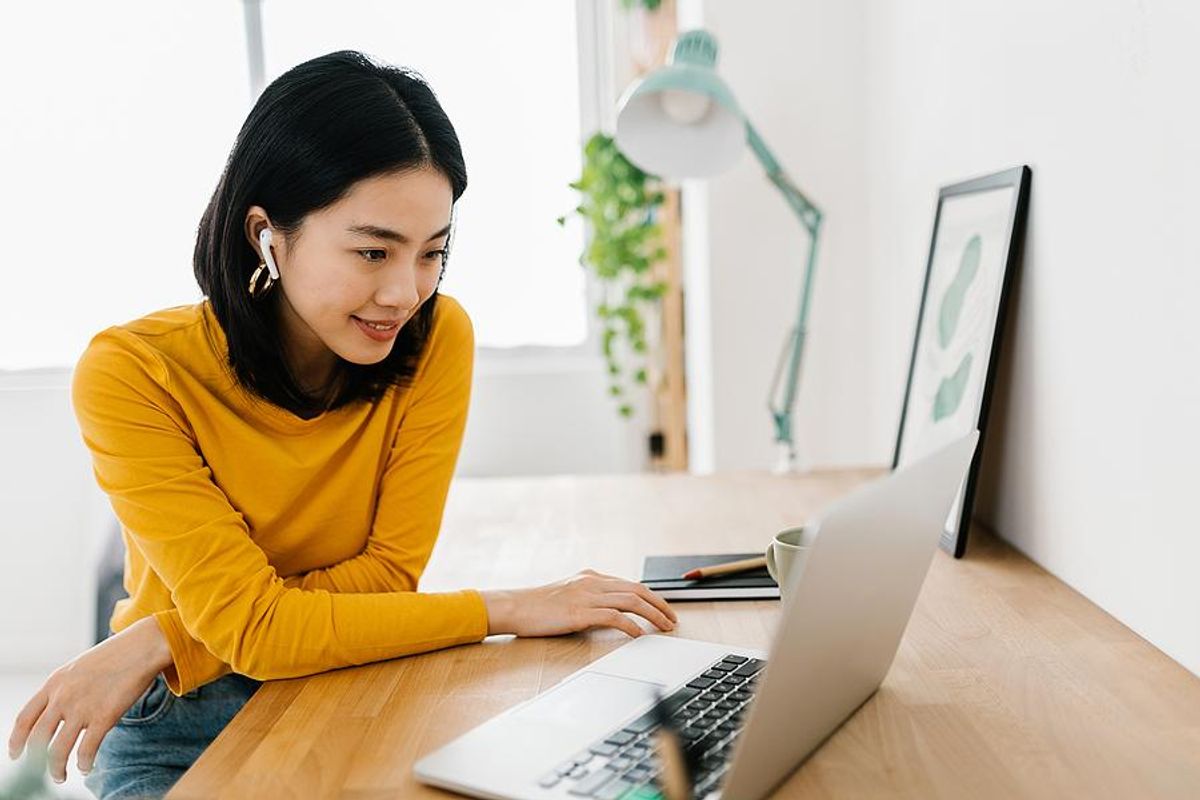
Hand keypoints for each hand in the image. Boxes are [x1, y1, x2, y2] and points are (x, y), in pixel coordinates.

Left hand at [7, 616, 172, 782]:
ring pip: (57, 750)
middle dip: (35, 761)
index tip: (16, 754)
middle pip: (37, 739)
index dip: (16, 741)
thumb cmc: (115, 656)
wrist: (142, 647)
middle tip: (40, 771)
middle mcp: (63, 697)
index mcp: (54, 683)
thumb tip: (56, 711)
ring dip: (56, 769)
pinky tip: (87, 767)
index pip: (24, 719)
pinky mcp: (104, 716)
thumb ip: (63, 688)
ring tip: (60, 776)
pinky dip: (84, 763)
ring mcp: (83, 707)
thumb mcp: (78, 667)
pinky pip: (86, 750)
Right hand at [481, 568, 678, 638]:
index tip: (664, 609)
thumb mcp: (569, 595)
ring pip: (631, 601)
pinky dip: (631, 626)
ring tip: (665, 628)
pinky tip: (639, 635)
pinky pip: (614, 617)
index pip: (630, 584)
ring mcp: (587, 596)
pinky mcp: (580, 612)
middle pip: (637, 590)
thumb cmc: (539, 606)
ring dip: (653, 615)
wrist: (515, 606)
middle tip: (673, 620)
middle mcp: (592, 582)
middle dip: (660, 605)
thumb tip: (613, 614)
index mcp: (591, 577)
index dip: (652, 597)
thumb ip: (590, 598)